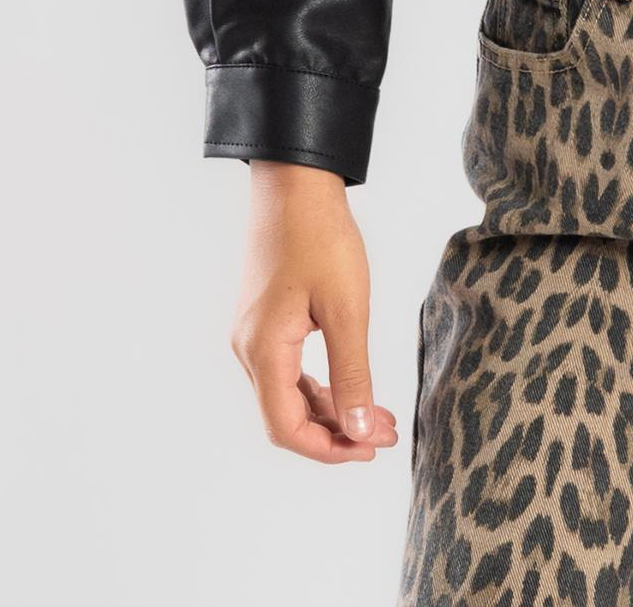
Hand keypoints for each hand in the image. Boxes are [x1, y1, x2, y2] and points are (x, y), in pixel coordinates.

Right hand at [228, 161, 400, 462]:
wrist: (295, 182)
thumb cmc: (321, 238)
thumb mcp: (347, 308)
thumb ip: (352, 373)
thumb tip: (358, 430)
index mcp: (263, 350)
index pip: (287, 427)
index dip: (329, 449)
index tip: (370, 448)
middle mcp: (248, 349)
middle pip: (286, 415)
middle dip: (336, 431)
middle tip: (383, 433)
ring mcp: (252, 333)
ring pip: (287, 393)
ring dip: (330, 408)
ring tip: (376, 414)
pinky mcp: (263, 318)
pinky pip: (287, 368)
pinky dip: (318, 384)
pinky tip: (349, 384)